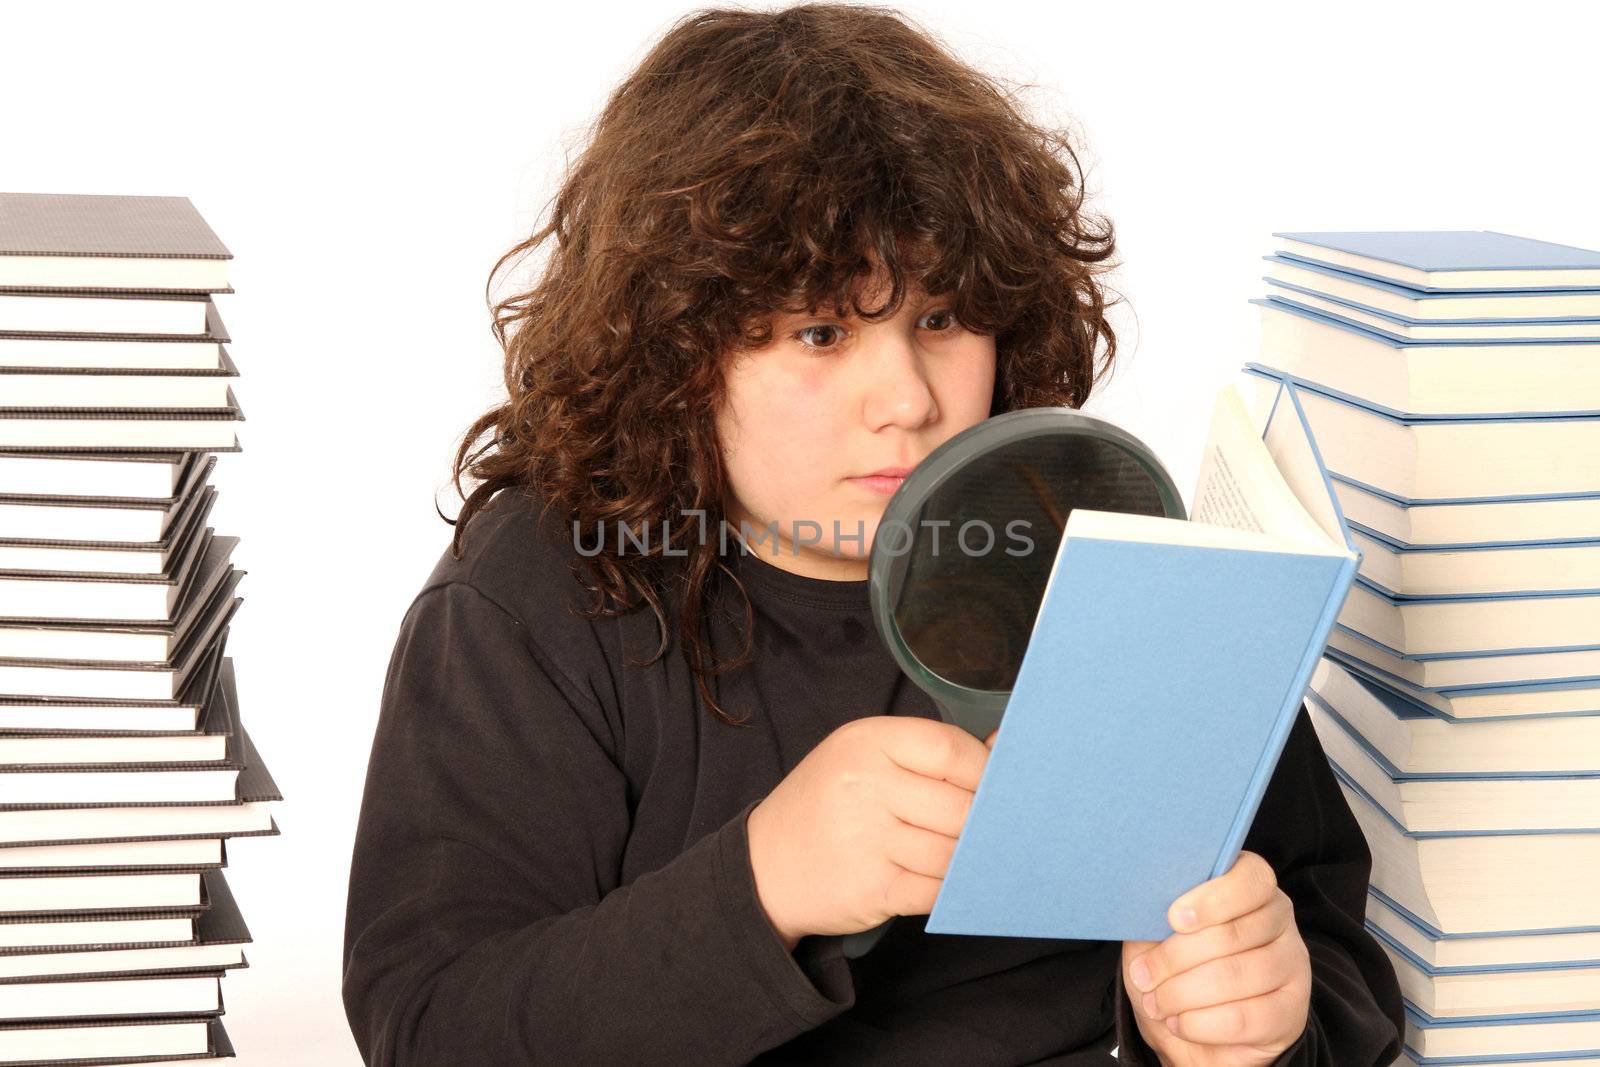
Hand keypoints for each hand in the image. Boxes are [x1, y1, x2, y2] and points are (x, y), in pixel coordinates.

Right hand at [746, 717, 997, 949]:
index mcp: (866, 742)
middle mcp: (865, 786)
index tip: (992, 787)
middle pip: (961, 806)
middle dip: (982, 822)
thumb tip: (1004, 747)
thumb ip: (929, 753)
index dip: (985, 771)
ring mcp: (867, 840)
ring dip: (966, 859)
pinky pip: (937, 891)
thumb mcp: (863, 757)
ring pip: (952, 852)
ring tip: (962, 855)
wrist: (763, 866)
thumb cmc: (826, 805)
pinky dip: (950, 890)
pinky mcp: (872, 889)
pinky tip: (946, 882)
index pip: (951, 749)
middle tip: (988, 829)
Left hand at [1120, 851, 1310, 1066]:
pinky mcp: (1291, 1010)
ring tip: (1156, 1002)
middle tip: (1143, 975)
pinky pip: (1246, 1018)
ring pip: (1237, 976)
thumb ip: (1156, 915)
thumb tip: (1143, 909)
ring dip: (1184, 993)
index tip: (1173, 918)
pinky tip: (1178, 1022)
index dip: (1212, 899)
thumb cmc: (1176, 962)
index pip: (1250, 879)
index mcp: (1250, 884)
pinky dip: (1202, 1023)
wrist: (1194, 1019)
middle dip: (1176, 958)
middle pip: (1232, 934)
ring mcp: (1291, 963)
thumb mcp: (1158, 932)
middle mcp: (1279, 918)